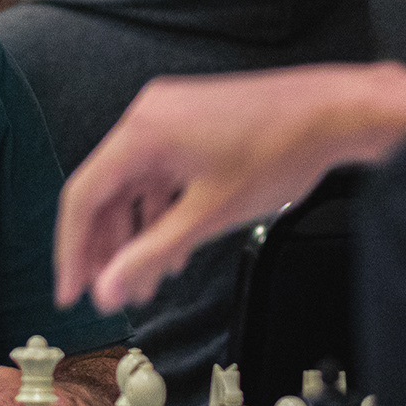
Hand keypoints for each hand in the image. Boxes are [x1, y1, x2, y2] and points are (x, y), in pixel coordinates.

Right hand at [54, 61, 405, 311]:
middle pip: (106, 191)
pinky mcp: (192, 120)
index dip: (72, 250)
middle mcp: (148, 115)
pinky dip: (161, 210)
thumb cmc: (280, 152)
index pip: (83, 196)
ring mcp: (170, 115)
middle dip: (108, 247)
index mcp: (142, 132)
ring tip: (149, 280)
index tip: (70, 292)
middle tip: (111, 293)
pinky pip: (160, 170)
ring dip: (137, 233)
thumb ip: (152, 254)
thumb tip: (108, 289)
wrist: (335, 112)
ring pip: (135, 184)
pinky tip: (176, 246)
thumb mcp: (209, 216)